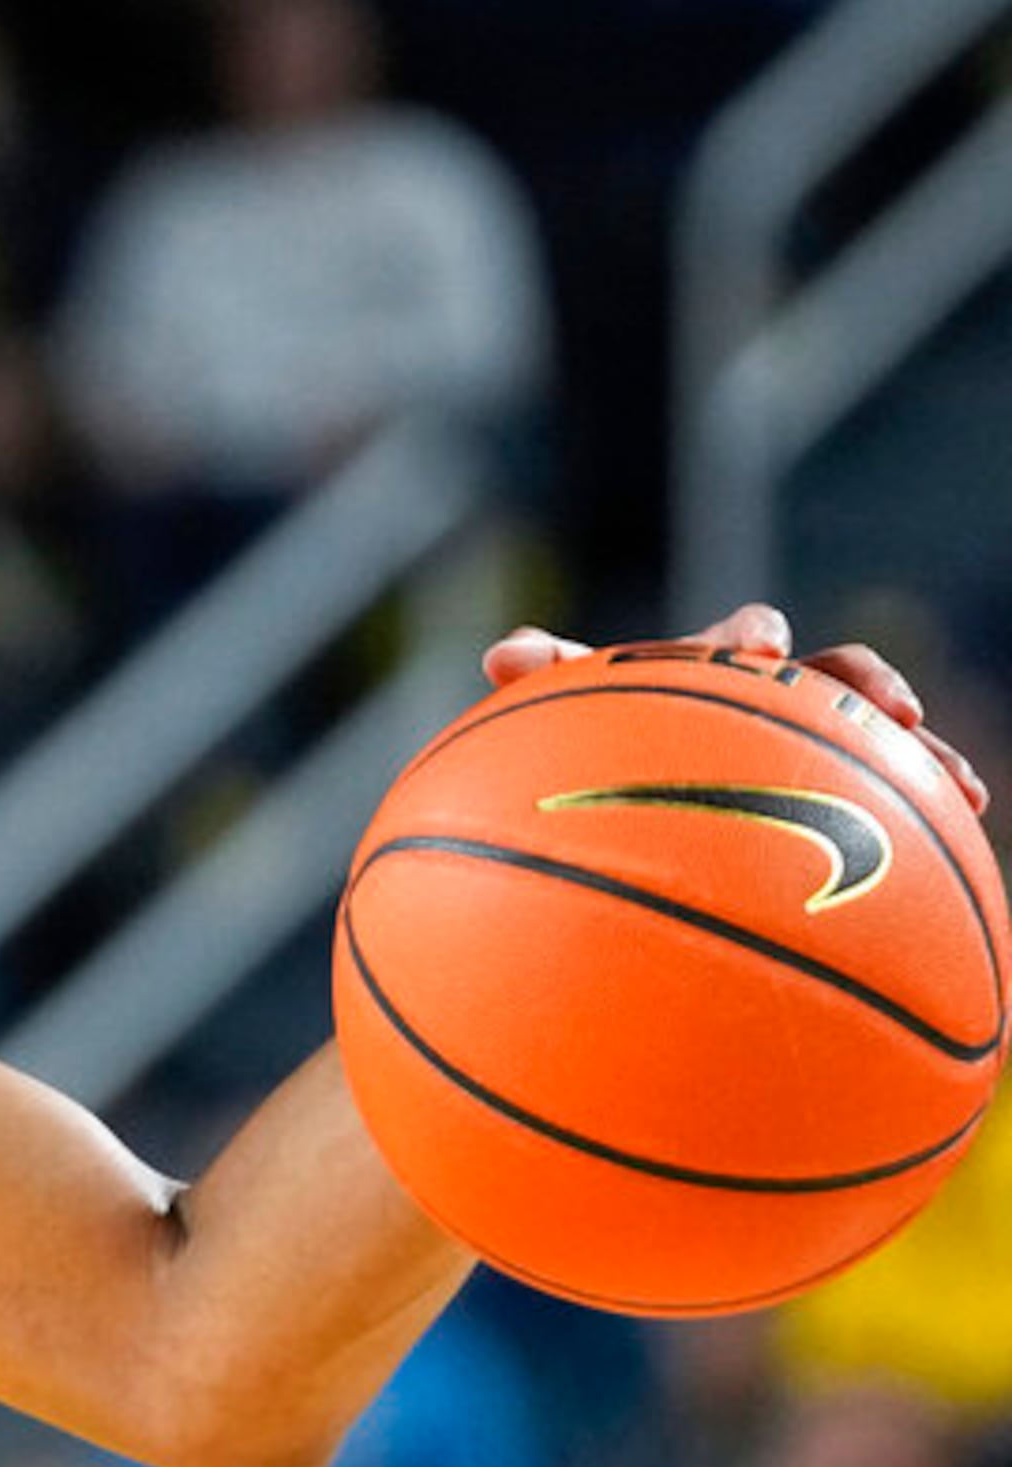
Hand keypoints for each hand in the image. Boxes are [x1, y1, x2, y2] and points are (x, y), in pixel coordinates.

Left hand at [483, 601, 989, 814]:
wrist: (625, 811)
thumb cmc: (589, 757)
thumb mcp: (561, 722)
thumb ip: (541, 678)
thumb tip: (503, 654)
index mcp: (709, 674)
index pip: (738, 639)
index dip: (751, 637)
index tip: (761, 649)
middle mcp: (770, 702)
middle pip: (832, 676)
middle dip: (867, 683)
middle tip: (893, 707)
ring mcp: (808, 747)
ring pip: (878, 740)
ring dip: (919, 753)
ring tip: (957, 784)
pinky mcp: (836, 799)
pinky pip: (892, 801)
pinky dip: (928, 806)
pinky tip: (962, 829)